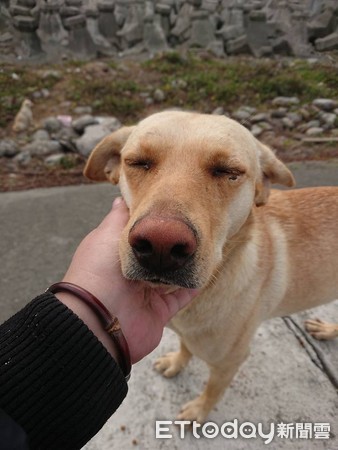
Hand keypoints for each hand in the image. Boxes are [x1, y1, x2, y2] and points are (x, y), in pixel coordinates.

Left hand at [62, 197, 198, 362]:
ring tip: (207, 239)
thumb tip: (122, 198)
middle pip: (160, 253)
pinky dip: (195, 282)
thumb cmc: (99, 271)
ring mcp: (149, 292)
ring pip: (174, 272)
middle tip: (198, 221)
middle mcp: (135, 271)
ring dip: (188, 260)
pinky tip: (208, 265)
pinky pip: (184, 294)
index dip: (157, 220)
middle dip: (175, 241)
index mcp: (120, 253)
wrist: (99, 319)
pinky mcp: (163, 310)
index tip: (174, 203)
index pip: (142, 233)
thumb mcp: (106, 235)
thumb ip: (120, 217)